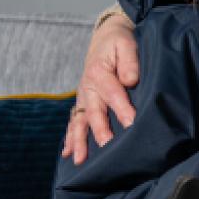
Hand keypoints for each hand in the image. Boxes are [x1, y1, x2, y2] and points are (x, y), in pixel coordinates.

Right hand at [63, 13, 139, 163]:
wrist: (106, 38)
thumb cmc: (119, 42)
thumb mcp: (126, 44)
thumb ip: (129, 61)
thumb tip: (130, 80)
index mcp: (99, 72)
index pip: (113, 93)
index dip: (122, 109)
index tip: (131, 124)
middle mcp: (88, 87)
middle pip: (94, 112)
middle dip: (100, 132)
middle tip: (108, 148)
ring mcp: (84, 97)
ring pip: (81, 121)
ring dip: (79, 141)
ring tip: (79, 159)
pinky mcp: (83, 102)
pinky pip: (74, 121)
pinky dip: (70, 137)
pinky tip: (68, 153)